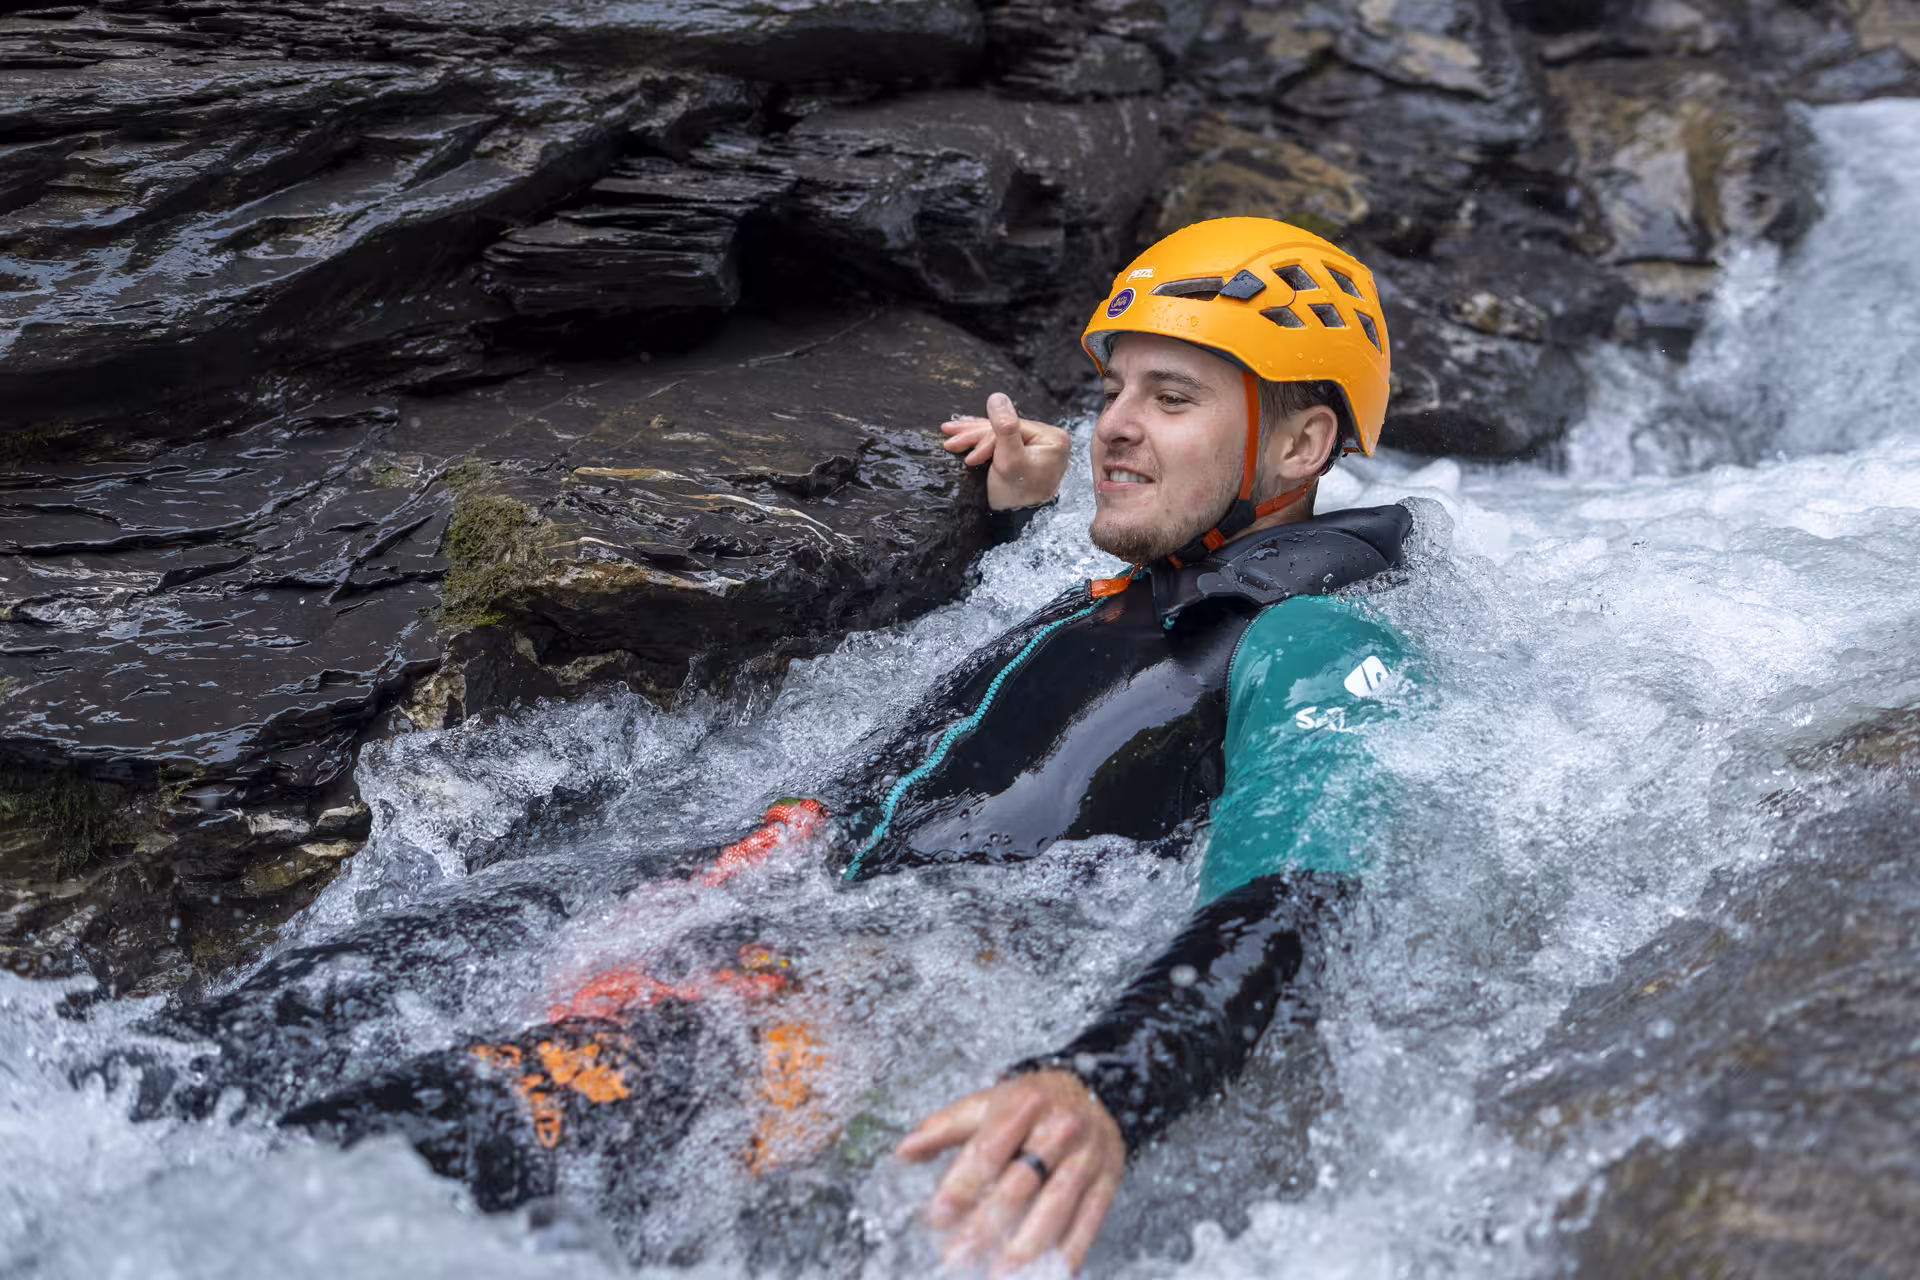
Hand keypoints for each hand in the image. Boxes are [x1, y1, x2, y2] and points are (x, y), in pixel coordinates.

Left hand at [897, 1070, 1124, 1276]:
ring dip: (1027, 1245)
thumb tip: (905, 1151)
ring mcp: (1086, 1156)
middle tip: (959, 1255)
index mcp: (1024, 1104)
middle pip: (1020, 1182)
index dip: (961, 1185)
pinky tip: (1050, 1273)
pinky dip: (1069, 1251)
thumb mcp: (989, 1102)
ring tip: (999, 1273)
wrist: (1096, 1091)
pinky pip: (1088, 1221)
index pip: (988, 1149)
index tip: (938, 1216)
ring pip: (1056, 1205)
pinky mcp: (1107, 1181)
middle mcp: (1058, 1128)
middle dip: (987, 1223)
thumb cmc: (1033, 1103)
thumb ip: (945, 1127)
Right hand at [941, 392, 1071, 510]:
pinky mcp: (1029, 454)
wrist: (1018, 524)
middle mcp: (1050, 439)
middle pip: (1006, 428)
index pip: (1010, 426)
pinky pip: (1004, 442)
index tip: (958, 446)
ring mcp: (1040, 447)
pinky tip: (966, 440)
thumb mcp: (1009, 460)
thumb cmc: (1016, 495)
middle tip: (950, 438)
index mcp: (1052, 438)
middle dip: (975, 435)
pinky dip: (984, 443)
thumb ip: (1004, 427)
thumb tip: (997, 397)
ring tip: (952, 439)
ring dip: (975, 438)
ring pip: (1002, 435)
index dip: (982, 435)